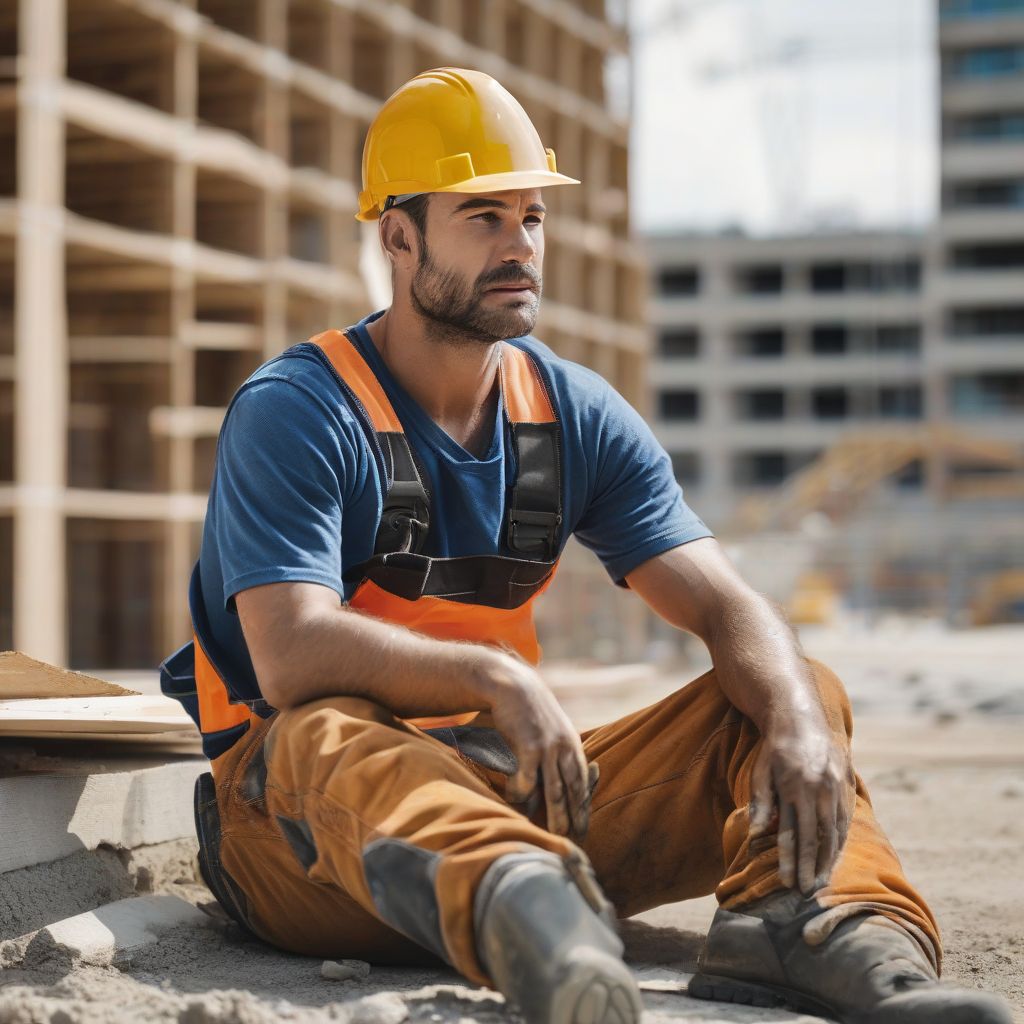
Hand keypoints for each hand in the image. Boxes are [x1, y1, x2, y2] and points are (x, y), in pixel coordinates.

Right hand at [474, 650, 592, 838]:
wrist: (514, 686)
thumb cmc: (530, 709)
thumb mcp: (553, 727)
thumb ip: (560, 749)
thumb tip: (561, 774)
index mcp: (573, 744)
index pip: (582, 780)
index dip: (584, 803)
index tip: (584, 823)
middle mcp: (565, 747)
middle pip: (572, 788)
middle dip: (575, 815)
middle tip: (578, 837)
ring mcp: (548, 748)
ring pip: (554, 788)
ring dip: (555, 814)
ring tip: (556, 833)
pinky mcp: (529, 746)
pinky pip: (527, 778)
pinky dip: (523, 793)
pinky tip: (516, 800)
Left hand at [749, 720, 854, 894]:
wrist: (802, 718)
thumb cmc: (775, 748)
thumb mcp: (760, 770)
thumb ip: (761, 801)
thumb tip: (758, 834)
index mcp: (794, 787)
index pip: (794, 834)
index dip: (792, 861)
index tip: (789, 883)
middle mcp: (818, 790)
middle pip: (816, 838)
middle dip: (812, 868)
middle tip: (807, 893)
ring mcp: (835, 788)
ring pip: (834, 833)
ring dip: (829, 860)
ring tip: (822, 882)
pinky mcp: (846, 786)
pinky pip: (845, 821)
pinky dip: (840, 842)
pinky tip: (834, 857)